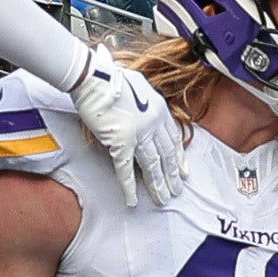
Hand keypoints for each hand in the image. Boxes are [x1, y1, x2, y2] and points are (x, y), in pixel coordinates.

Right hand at [67, 45, 184, 204]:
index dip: (178, 157)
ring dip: (158, 185)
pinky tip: (132, 200)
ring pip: (152, 165)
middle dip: (172, 175)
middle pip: (166, 155)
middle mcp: (154, 122)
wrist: (94, 76)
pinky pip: (126, 170)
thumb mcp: (137, 86)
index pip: (173, 138)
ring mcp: (139, 133)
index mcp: (159, 108)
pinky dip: (129, 187)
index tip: (183, 170)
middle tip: (177, 191)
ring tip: (162, 199)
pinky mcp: (121, 142)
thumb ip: (143, 101)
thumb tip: (142, 108)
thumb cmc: (110, 77)